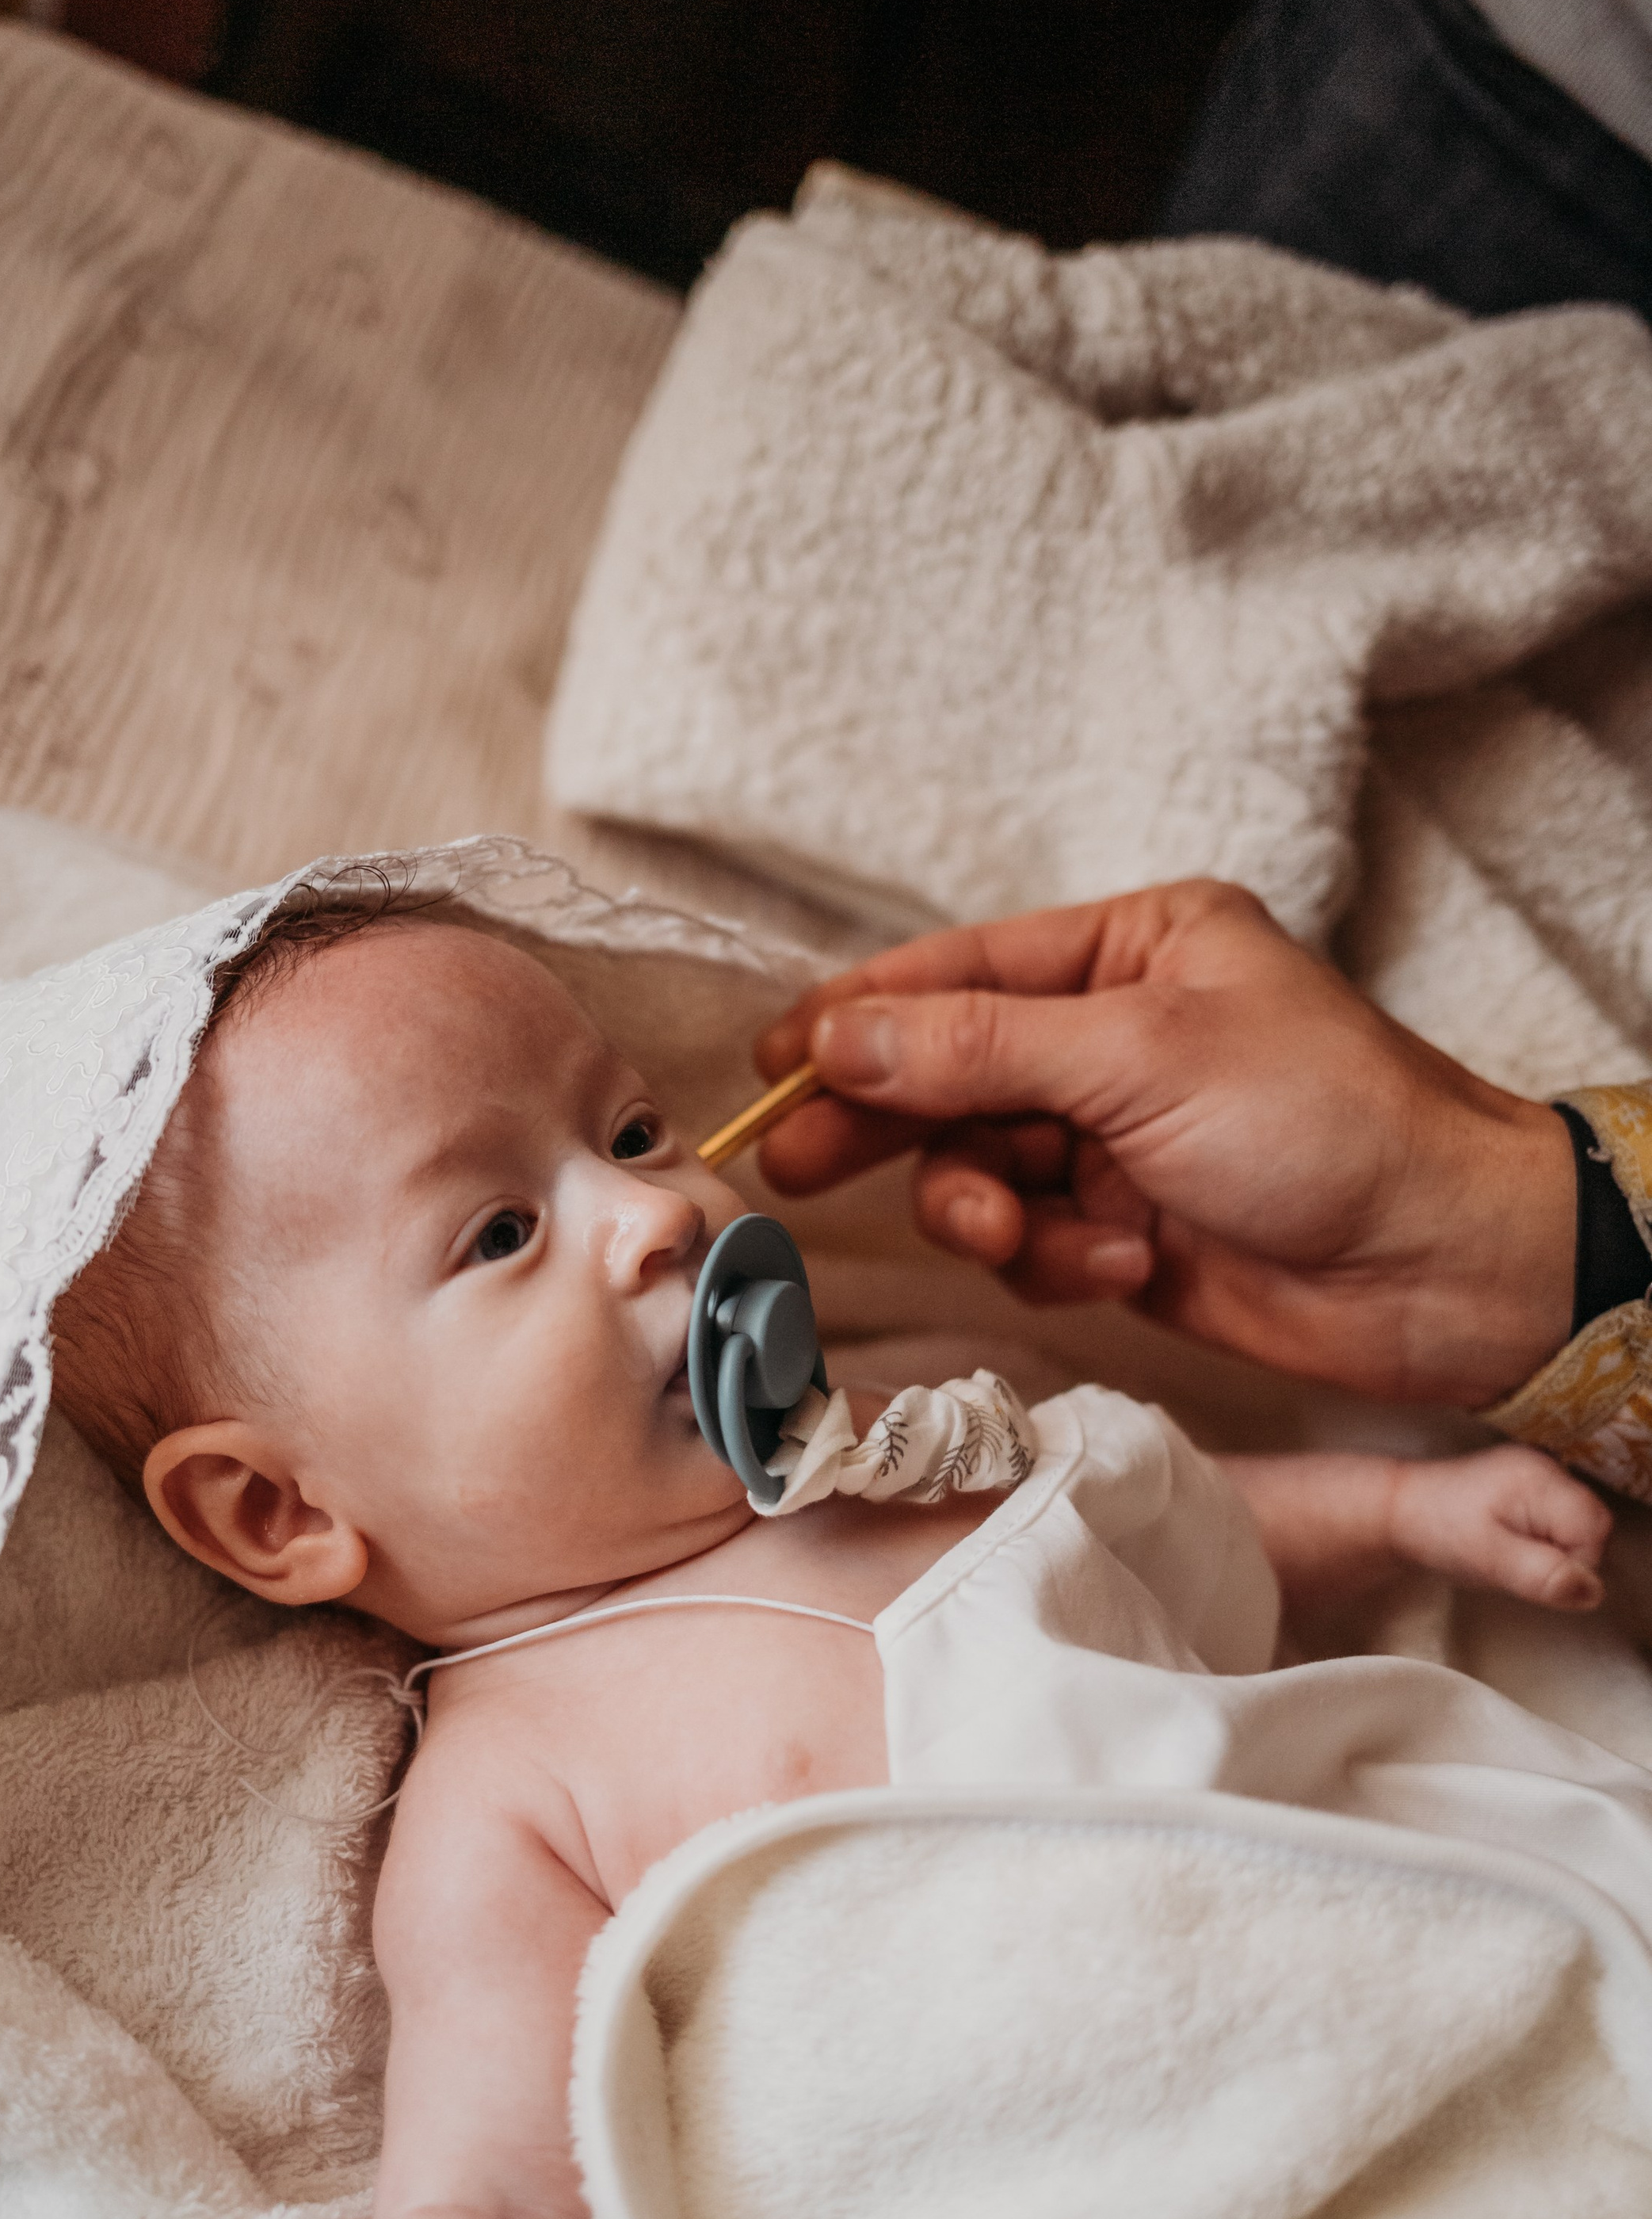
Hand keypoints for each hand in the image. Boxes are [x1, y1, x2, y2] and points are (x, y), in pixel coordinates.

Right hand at [754, 880, 1576, 1409]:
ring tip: (1012, 1232)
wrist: (1445, 1269)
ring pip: (977, 1170)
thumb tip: (839, 1038)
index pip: (959, 972)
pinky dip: (1057, 1261)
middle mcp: (1118, 1035)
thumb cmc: (1329, 1126)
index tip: (772, 1066)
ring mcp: (1118, 1138)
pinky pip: (1030, 1244)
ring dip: (985, 1211)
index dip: (858, 1018)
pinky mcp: (1124, 1229)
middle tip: (799, 1163)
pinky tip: (1123, 1265)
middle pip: (949, 1073)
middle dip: (888, 1124)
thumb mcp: (1140, 1059)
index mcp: (1134, 949)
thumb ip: (977, 1048)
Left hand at [1390, 1444, 1610, 1612]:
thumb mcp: (1489, 1560)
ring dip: (1551, 1549)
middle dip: (1563, 1555)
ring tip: (1506, 1549)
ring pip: (1576, 1525)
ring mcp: (1538, 1473)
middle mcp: (1545, 1469)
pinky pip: (1557, 1520)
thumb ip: (1542, 1575)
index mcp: (1540, 1481)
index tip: (1532, 1571)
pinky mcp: (1528, 1485)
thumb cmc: (1438, 1531)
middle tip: (1516, 1561)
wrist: (1400, 1510)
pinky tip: (1508, 1541)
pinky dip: (1540, 1539)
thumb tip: (1592, 1591)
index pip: (1595, 1529)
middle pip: (1592, 1524)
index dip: (1574, 1562)